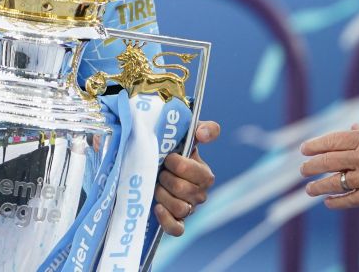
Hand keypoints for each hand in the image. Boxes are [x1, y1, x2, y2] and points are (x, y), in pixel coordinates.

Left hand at [153, 120, 219, 235]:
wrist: (153, 165)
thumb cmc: (172, 149)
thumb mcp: (188, 134)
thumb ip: (203, 129)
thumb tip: (203, 134)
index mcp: (205, 174)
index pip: (198, 173)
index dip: (179, 165)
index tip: (168, 157)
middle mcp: (199, 193)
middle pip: (184, 190)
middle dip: (167, 179)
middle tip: (159, 171)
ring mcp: (189, 209)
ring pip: (180, 208)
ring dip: (163, 195)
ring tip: (156, 186)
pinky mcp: (177, 222)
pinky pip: (177, 229)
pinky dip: (166, 220)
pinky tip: (157, 208)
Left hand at [299, 123, 358, 208]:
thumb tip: (352, 127)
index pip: (332, 140)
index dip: (315, 146)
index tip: (303, 150)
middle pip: (329, 161)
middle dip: (311, 166)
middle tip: (302, 170)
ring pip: (336, 182)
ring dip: (319, 187)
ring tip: (309, 189)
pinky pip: (351, 199)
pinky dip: (337, 202)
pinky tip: (328, 203)